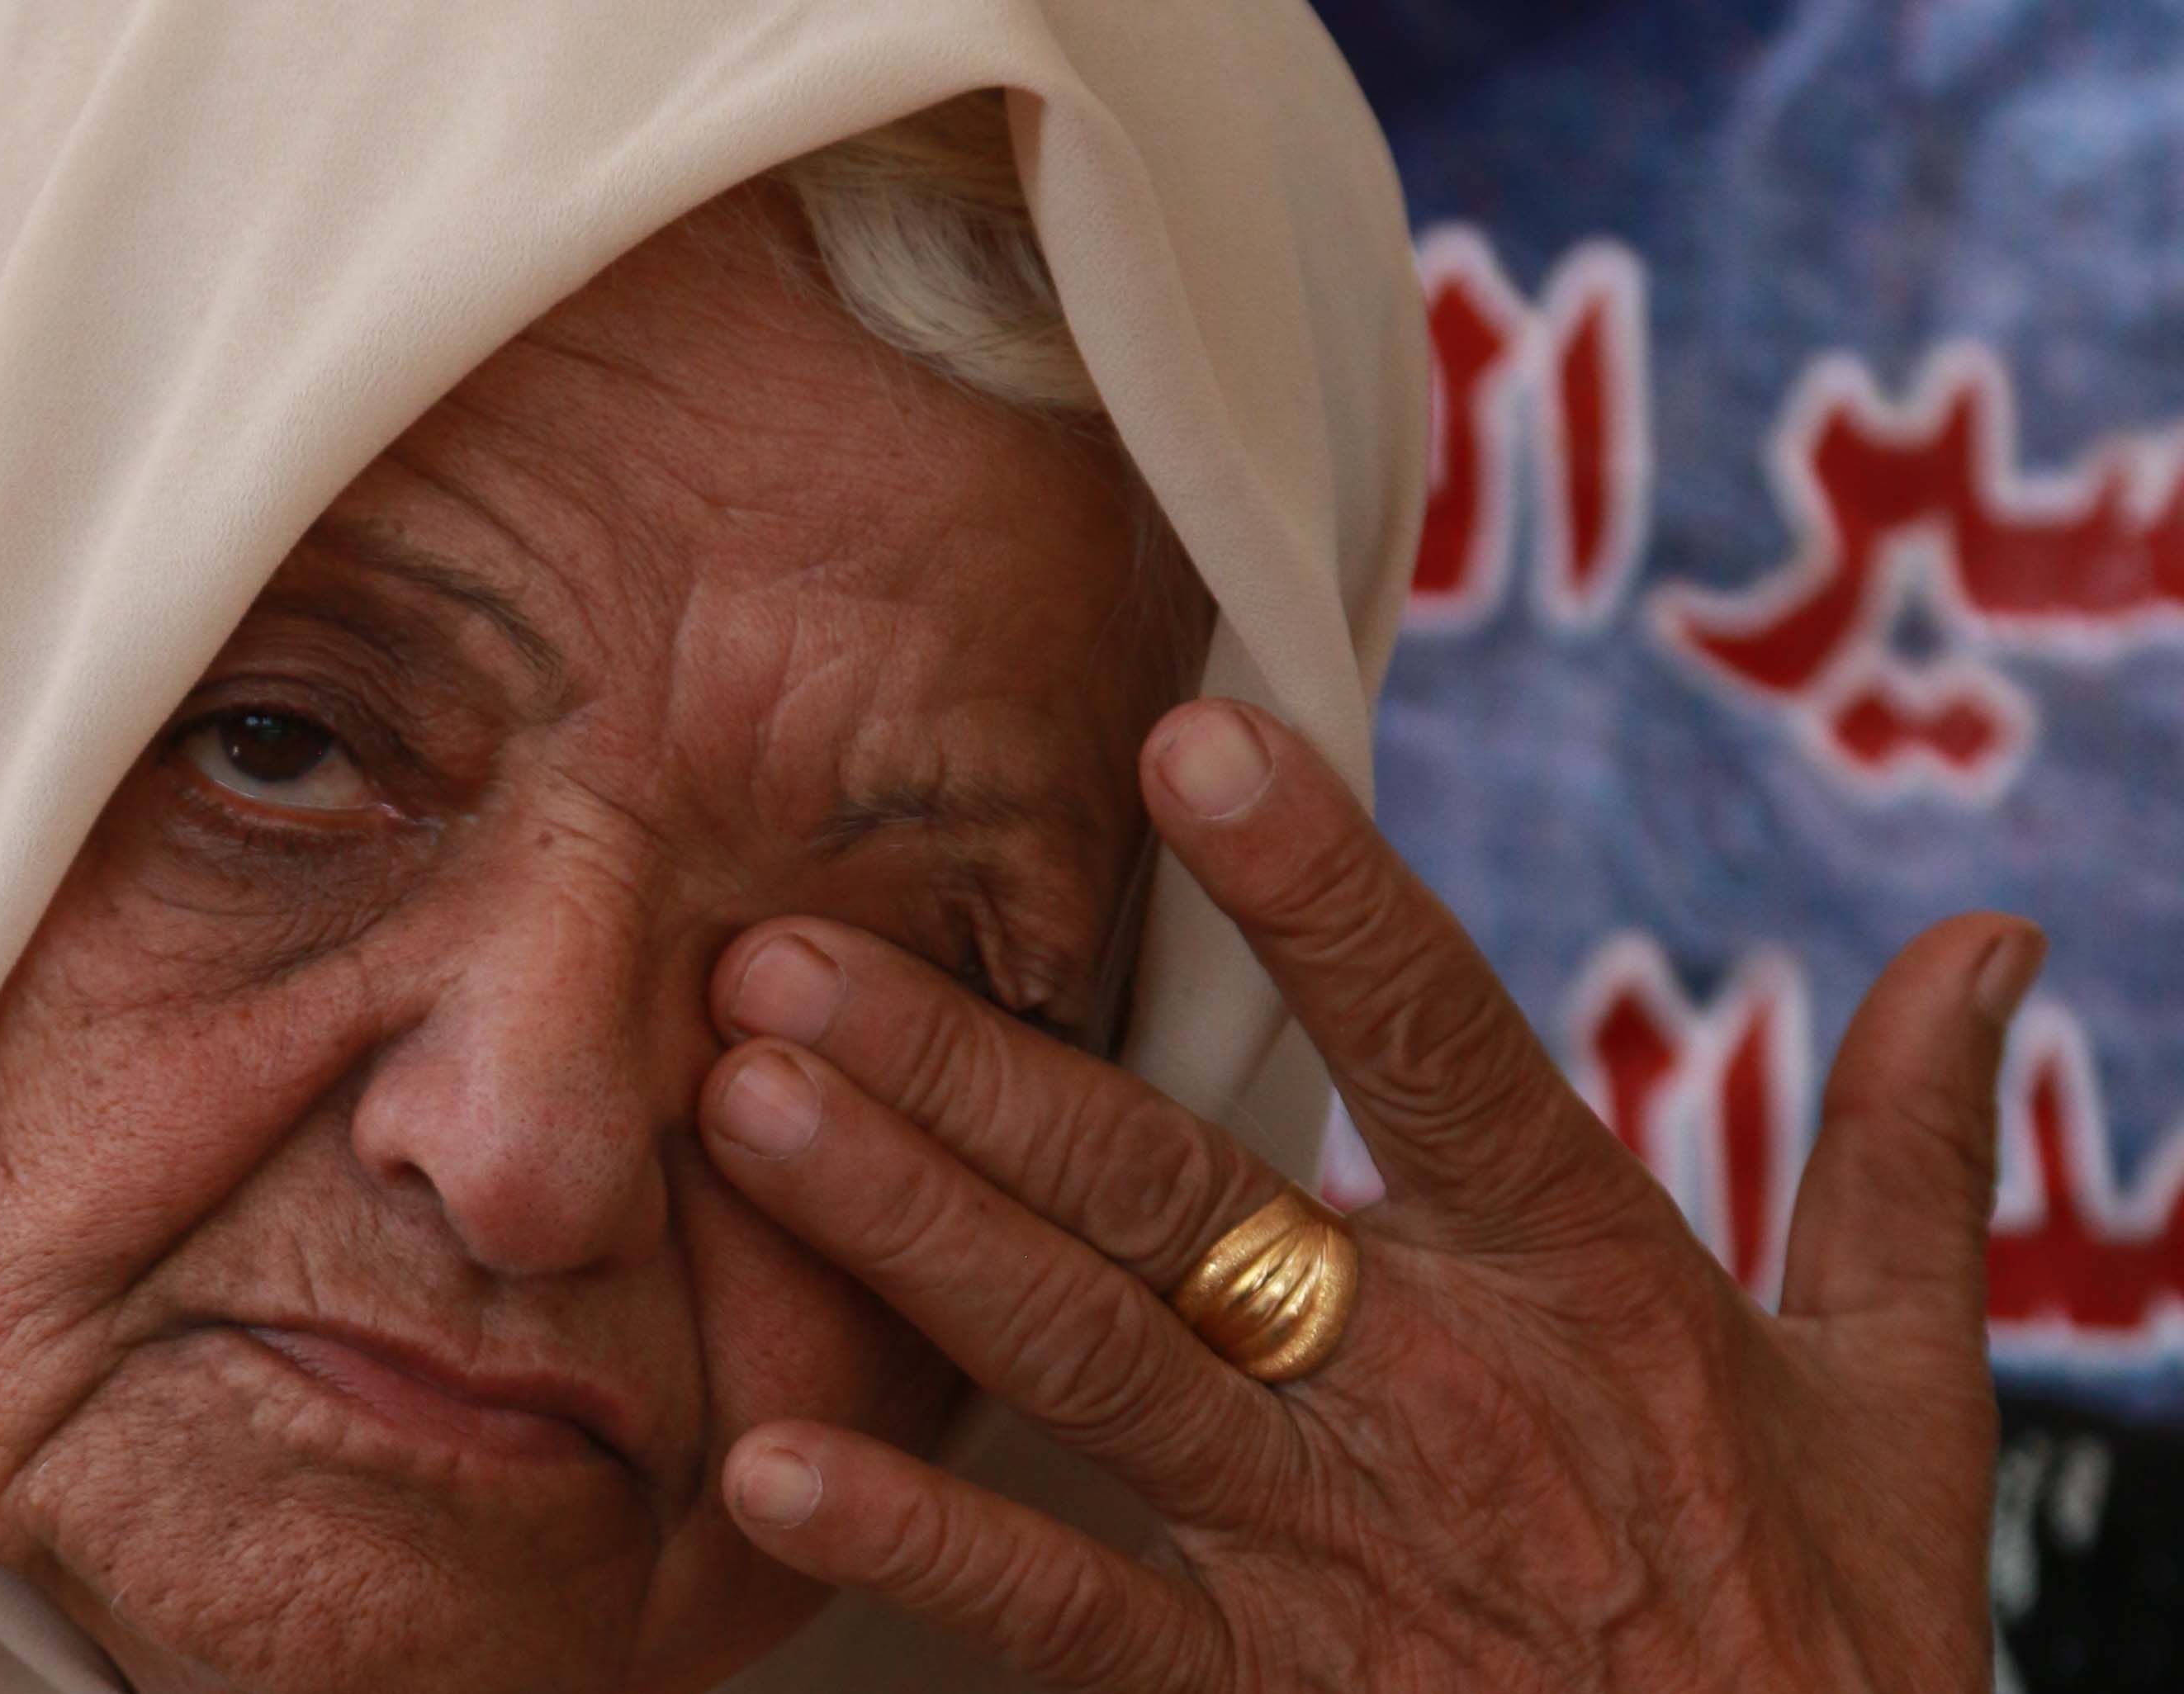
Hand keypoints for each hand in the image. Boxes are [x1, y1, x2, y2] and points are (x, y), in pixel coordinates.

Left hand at [698, 699, 2034, 1692]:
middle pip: (1171, 1191)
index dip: (1317, 889)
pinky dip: (923, 1547)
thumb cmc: (1834, 1644)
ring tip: (740, 1114)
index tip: (1188, 737)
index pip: (1436, 1037)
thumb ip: (1912, 1162)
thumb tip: (1994, 941)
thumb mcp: (1901, 1393)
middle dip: (968, 1069)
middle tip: (779, 951)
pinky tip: (774, 1468)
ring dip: (907, 1229)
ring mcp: (1331, 1550)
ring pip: (1086, 1359)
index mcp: (1578, 1278)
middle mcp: (1430, 1391)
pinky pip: (1072, 1616)